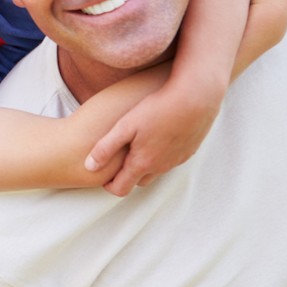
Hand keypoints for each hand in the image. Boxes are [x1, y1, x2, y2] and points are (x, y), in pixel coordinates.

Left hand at [86, 76, 217, 196]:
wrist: (196, 97)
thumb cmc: (158, 109)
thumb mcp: (125, 126)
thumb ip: (106, 148)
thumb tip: (89, 166)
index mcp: (143, 163)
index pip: (121, 188)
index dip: (108, 186)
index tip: (103, 177)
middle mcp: (161, 167)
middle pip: (139, 181)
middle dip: (127, 176)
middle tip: (118, 161)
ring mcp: (177, 160)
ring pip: (156, 171)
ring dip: (145, 165)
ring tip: (137, 147)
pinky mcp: (189, 151)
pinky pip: (171, 160)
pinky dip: (161, 156)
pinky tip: (158, 138)